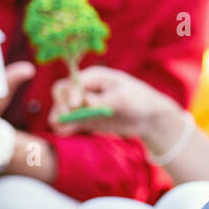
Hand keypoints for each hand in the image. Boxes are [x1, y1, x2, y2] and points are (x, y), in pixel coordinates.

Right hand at [49, 65, 173, 137]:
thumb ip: (103, 101)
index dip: (70, 93)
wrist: (149, 117)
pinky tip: (64, 132)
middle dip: (61, 105)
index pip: (73, 82)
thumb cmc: (138, 100)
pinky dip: (65, 127)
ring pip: (63, 109)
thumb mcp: (123, 98)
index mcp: (94, 76)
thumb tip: (84, 103)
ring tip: (60, 127)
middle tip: (65, 116)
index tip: (77, 106)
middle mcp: (86, 89)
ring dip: (59, 117)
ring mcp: (84, 105)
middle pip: (62, 94)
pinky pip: (70, 123)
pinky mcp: (86, 120)